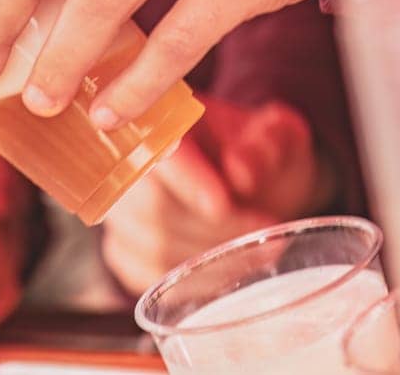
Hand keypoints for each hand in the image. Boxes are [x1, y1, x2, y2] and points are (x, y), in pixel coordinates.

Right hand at [101, 98, 330, 293]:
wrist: (251, 182)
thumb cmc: (259, 153)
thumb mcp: (278, 135)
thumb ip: (266, 143)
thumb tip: (240, 171)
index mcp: (161, 118)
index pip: (158, 151)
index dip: (187, 181)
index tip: (223, 205)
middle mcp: (127, 162)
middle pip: (153, 207)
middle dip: (213, 228)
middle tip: (263, 231)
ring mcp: (121, 209)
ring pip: (152, 246)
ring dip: (209, 258)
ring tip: (257, 253)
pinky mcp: (123, 248)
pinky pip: (146, 274)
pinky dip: (190, 282)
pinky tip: (226, 272)